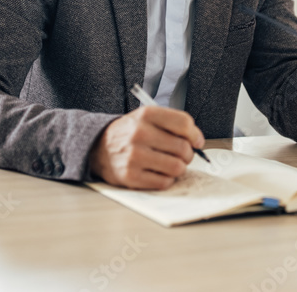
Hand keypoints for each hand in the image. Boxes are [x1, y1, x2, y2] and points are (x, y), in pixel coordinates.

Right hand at [88, 106, 204, 189]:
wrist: (99, 147)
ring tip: (169, 164)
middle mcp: (139, 133)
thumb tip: (197, 141)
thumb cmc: (130, 133)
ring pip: (177, 167)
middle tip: (181, 155)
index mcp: (146, 115)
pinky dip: (166, 179)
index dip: (195, 134)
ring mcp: (134, 156)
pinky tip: (158, 172)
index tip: (196, 141)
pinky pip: (164, 182)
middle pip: (183, 148)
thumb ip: (172, 124)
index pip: (183, 123)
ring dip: (178, 168)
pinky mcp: (131, 176)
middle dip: (187, 154)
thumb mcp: (147, 118)